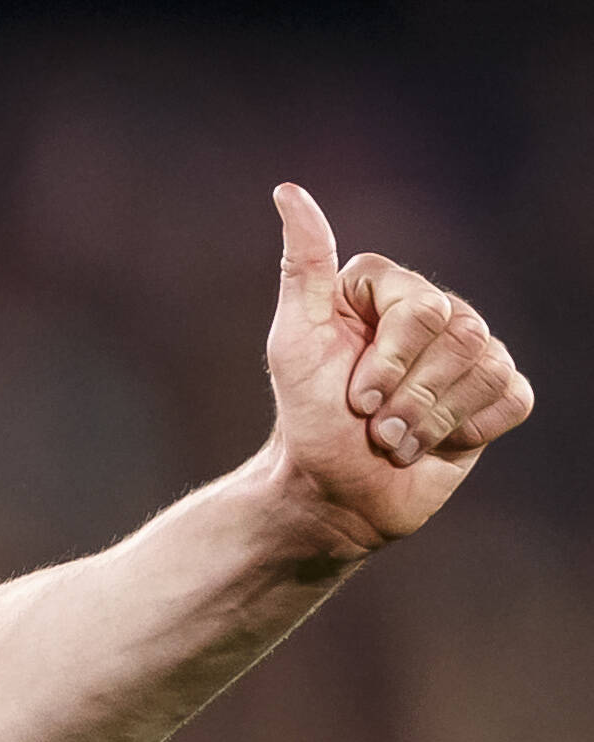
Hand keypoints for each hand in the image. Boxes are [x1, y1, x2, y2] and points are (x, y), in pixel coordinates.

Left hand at [264, 182, 532, 550]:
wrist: (332, 491)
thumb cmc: (307, 417)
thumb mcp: (294, 339)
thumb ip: (303, 264)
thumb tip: (289, 190)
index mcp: (391, 291)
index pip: (422, 308)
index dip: (388, 360)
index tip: (354, 395)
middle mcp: (438, 313)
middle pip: (461, 338)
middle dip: (409, 396)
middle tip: (373, 423)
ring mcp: (472, 353)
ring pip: (487, 370)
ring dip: (430, 420)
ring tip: (393, 439)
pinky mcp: (497, 396)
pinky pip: (511, 398)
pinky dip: (466, 431)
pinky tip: (433, 442)